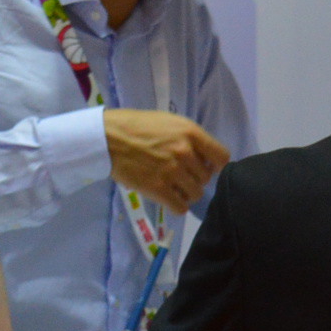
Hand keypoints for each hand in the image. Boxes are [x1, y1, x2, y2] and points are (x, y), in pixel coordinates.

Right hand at [104, 109, 228, 214]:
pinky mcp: (158, 189)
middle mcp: (185, 152)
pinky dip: (176, 205)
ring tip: (173, 187)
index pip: (222, 157)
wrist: (109, 137)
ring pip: (195, 194)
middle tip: (181, 175)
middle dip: (196, 178)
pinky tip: (168, 198)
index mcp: (191, 133)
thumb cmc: (137, 126)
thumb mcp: (169, 122)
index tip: (206, 167)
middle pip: (207, 178)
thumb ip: (190, 138)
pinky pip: (180, 207)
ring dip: (187, 193)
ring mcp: (172, 172)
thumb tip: (205, 160)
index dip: (216, 165)